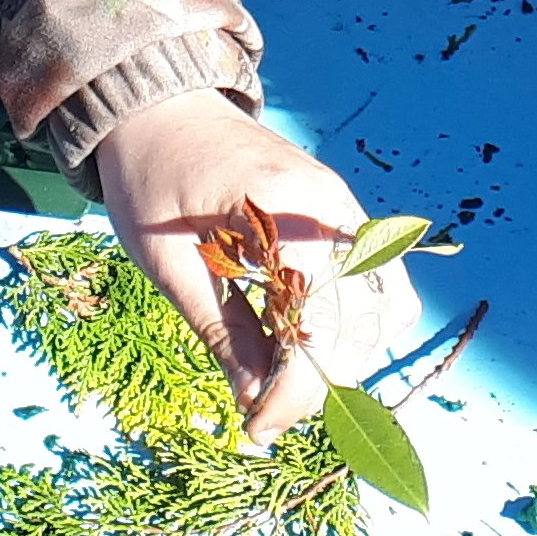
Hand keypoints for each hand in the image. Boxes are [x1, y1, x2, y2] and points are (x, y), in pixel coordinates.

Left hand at [85, 87, 404, 439]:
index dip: (295, 386)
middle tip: (266, 417)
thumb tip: (257, 400)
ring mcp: (345, 208)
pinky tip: (311, 346)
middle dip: (320, 383)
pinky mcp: (344, 216)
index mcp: (281, 207)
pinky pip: (379, 282)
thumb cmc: (151, 181)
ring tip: (288, 385)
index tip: (259, 426)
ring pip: (385, 304)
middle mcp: (331, 206)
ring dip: (346, 357)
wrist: (161, 109)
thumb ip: (221, 330)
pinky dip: (359, 325)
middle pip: (361, 319)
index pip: (315, 315)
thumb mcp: (168, 262)